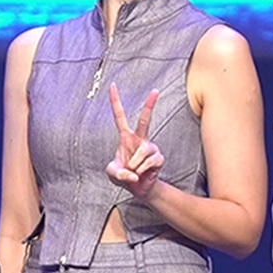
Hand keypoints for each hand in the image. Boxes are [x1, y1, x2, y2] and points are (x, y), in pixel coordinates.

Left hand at [105, 85, 164, 201]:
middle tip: (156, 90)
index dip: (115, 101)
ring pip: (143, 151)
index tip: (113, 85)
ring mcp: (151, 147)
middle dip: (150, 105)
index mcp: (125, 137)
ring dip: (135, 165)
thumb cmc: (123, 175)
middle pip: (144, 119)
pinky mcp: (159, 158)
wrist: (138, 188)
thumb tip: (132, 174)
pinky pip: (150, 162)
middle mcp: (139, 139)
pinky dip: (142, 170)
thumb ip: (117, 173)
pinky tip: (143, 173)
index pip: (120, 116)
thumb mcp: (112, 173)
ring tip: (134, 171)